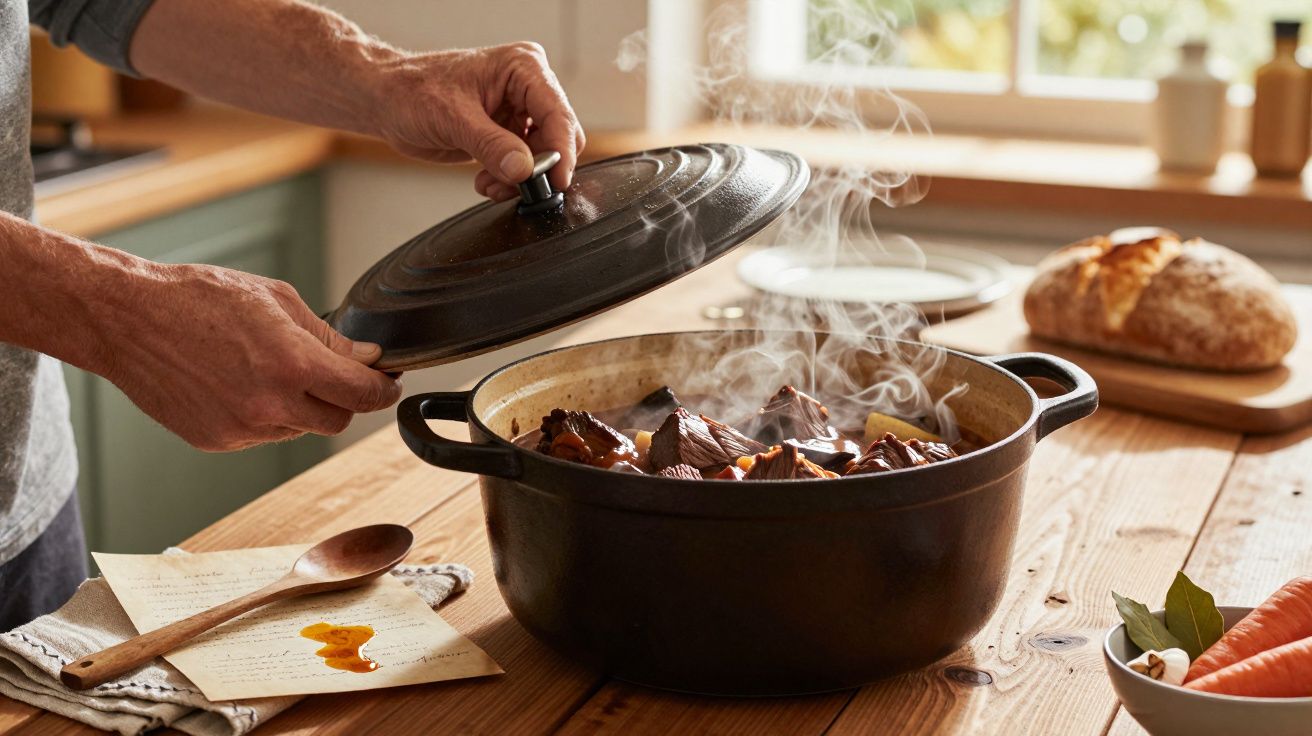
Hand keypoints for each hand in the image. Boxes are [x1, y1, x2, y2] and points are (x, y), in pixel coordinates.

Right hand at [101, 264, 400, 450]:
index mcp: (292, 364)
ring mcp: (242, 428)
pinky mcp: (218, 441)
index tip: (388, 383)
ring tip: (269, 368)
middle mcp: (270, 404)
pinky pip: (262, 435)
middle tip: (335, 373)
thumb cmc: (199, 298)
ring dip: (301, 407)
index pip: (363, 394)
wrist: (128, 320)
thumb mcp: (276, 301)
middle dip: (344, 399)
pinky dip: (266, 415)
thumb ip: (329, 337)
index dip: (383, 390)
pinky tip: (241, 383)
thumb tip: (368, 359)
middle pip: (338, 421)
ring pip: (299, 429)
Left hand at [371, 42, 585, 200]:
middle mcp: (527, 87)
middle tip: (516, 185)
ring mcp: (518, 111)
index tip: (555, 180)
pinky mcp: (507, 133)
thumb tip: (524, 170)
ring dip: (520, 178)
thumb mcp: (453, 119)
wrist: (386, 101)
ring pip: (543, 157)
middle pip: (558, 136)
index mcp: (522, 67)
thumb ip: (492, 146)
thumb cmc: (412, 90)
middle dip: (540, 167)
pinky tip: (486, 180)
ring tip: (490, 183)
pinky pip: (525, 166)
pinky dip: (509, 180)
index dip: (561, 151)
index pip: (558, 113)